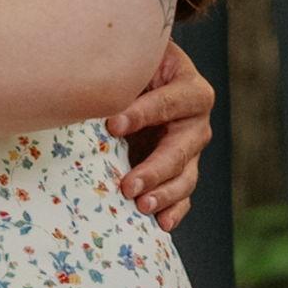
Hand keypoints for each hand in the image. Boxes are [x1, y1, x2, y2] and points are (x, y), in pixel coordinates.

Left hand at [113, 32, 213, 232]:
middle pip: (180, 150)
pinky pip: (182, 196)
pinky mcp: (181, 172)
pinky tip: (162, 224)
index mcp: (190, 89)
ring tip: (140, 206)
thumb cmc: (134, 68)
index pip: (168, 103)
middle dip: (154, 169)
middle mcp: (196, 123)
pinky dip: (173, 210)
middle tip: (127, 185)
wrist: (144, 81)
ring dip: (163, 195)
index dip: (142, 114)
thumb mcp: (134, 62)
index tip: (112, 125)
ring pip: (184, 178)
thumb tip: (92, 87)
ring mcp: (190, 151)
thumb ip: (124, 72)